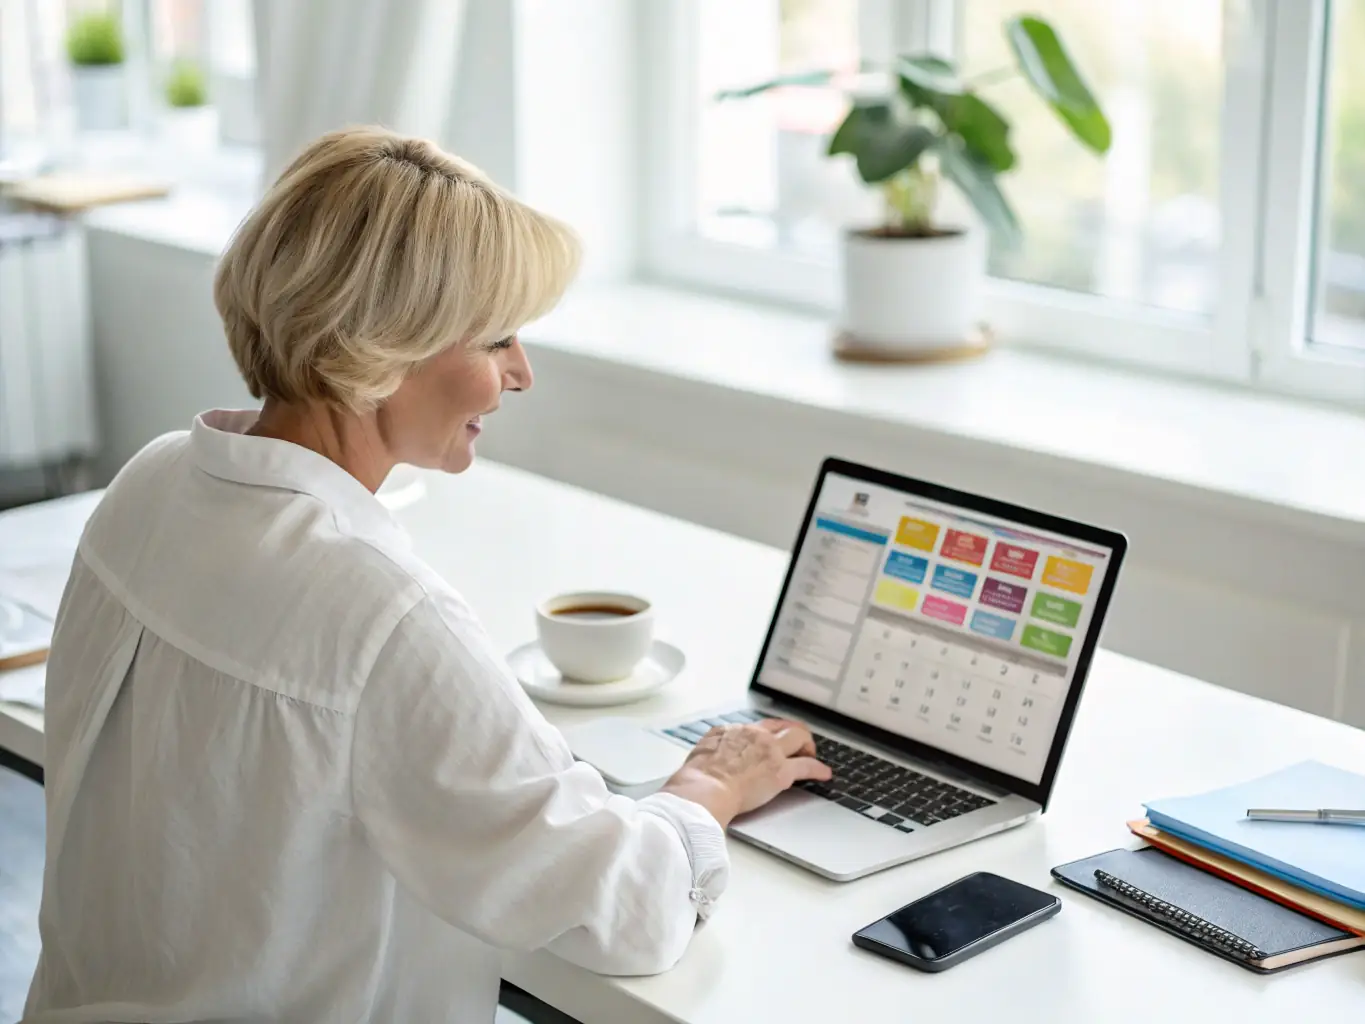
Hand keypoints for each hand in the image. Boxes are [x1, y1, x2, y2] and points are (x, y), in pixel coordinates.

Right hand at [659, 719, 831, 828]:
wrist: (704, 789)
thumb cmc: (697, 778)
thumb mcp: (702, 752)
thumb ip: (714, 748)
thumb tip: (713, 753)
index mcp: (735, 731)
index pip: (760, 726)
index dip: (772, 732)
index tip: (775, 738)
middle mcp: (755, 735)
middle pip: (782, 726)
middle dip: (793, 733)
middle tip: (799, 744)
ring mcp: (770, 751)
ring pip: (798, 738)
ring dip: (807, 746)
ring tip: (811, 755)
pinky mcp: (781, 771)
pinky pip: (807, 766)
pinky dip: (818, 769)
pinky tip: (824, 774)